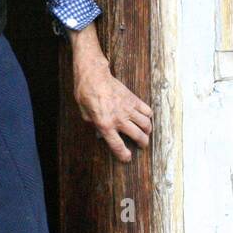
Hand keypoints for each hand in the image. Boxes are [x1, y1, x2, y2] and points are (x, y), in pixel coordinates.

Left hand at [68, 23, 152, 161]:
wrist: (93, 75)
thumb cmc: (86, 93)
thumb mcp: (84, 113)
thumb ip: (94, 125)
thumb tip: (101, 133)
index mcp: (105, 125)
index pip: (118, 146)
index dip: (124, 155)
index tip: (127, 158)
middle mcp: (119, 119)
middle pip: (138, 136)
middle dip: (142, 144)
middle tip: (142, 145)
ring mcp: (128, 108)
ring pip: (146, 124)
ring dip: (147, 131)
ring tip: (145, 133)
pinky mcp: (133, 99)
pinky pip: (146, 110)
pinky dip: (148, 116)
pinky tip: (145, 118)